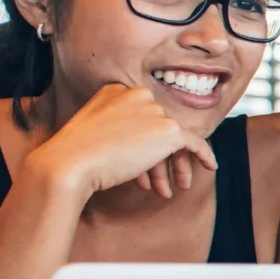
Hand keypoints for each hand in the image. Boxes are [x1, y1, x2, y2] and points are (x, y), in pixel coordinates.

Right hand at [23, 83, 218, 202]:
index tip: (143, 164)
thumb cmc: (74, 154)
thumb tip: (142, 146)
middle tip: (166, 181)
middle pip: (159, 127)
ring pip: (173, 140)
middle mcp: (138, 94)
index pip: (143, 114)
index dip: (144, 142)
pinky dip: (204, 154)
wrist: (69, 164)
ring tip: (172, 189)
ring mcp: (154, 110)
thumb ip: (118, 129)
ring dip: (173, 166)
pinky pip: (195, 142)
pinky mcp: (168, 129)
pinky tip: (209, 166)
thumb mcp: (95, 131)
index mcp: (116, 89)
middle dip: (161, 158)